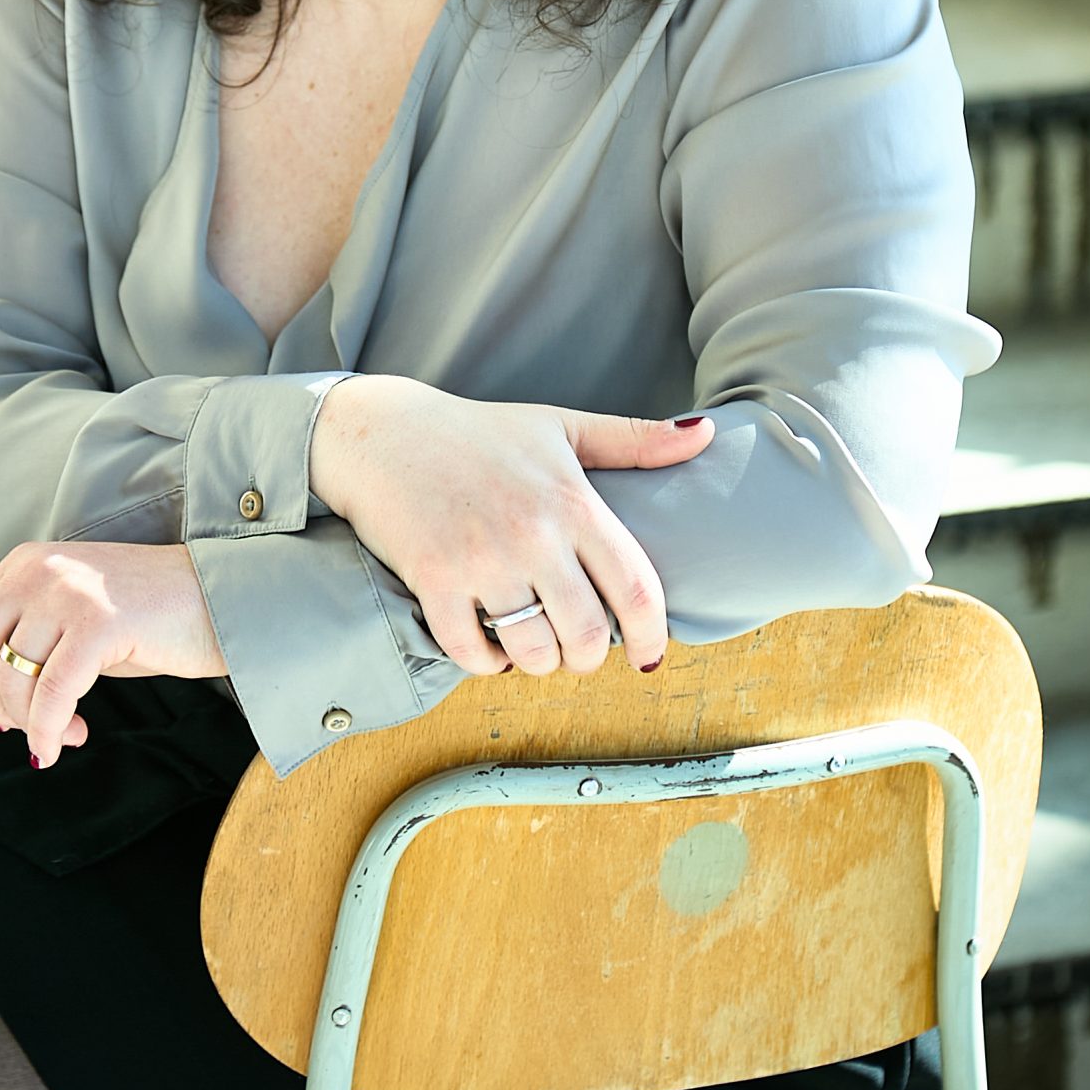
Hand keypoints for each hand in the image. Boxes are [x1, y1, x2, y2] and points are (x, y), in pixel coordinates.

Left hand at [0, 540, 227, 768]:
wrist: (222, 597)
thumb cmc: (150, 617)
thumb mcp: (73, 615)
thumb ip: (28, 638)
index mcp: (24, 563)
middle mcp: (37, 569)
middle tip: (26, 731)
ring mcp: (67, 591)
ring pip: (12, 679)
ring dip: (33, 724)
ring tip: (68, 733)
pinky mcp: (99, 621)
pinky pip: (54, 694)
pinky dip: (51, 731)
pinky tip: (68, 742)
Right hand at [308, 377, 713, 679]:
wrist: (382, 433)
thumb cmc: (478, 432)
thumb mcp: (561, 426)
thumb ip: (633, 440)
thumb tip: (706, 434)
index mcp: (572, 501)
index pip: (637, 588)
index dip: (653, 635)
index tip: (650, 654)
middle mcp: (533, 534)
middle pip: (588, 635)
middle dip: (589, 656)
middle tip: (578, 647)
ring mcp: (481, 560)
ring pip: (533, 653)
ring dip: (540, 663)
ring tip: (535, 645)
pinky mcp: (433, 580)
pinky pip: (472, 653)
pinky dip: (487, 663)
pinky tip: (489, 646)